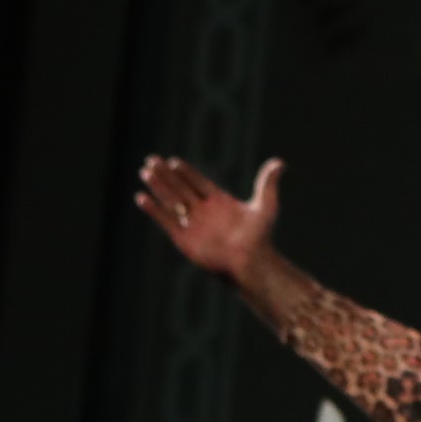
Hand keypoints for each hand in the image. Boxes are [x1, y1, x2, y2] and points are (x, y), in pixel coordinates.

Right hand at [133, 155, 280, 280]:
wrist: (250, 262)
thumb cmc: (259, 237)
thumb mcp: (266, 206)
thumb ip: (268, 183)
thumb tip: (280, 162)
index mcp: (220, 202)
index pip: (198, 182)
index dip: (186, 172)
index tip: (174, 160)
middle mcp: (204, 211)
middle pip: (181, 188)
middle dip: (166, 174)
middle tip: (152, 159)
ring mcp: (193, 224)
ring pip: (171, 200)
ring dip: (158, 186)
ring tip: (145, 172)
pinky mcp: (184, 239)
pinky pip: (165, 221)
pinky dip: (153, 209)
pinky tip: (140, 197)